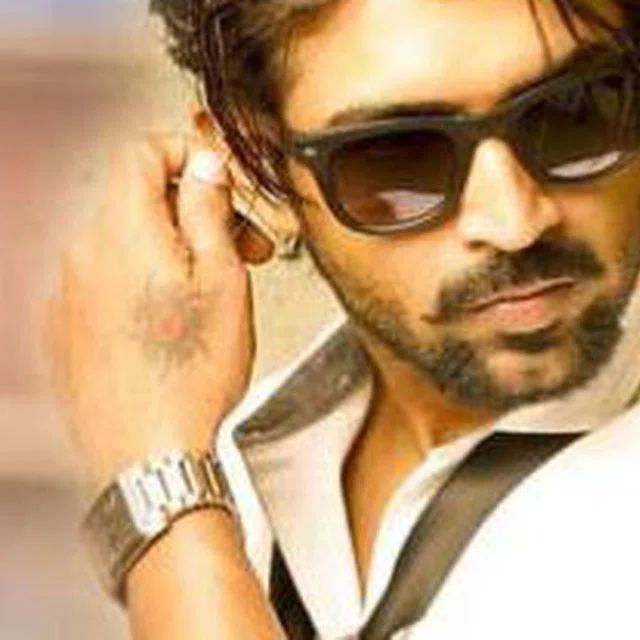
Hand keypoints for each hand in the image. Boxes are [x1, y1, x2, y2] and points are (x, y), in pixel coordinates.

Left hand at [48, 134, 255, 487]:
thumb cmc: (189, 375)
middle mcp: (83, 254)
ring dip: (171, 251)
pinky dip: (142, 285)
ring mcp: (68, 293)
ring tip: (213, 292)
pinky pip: (105, 283)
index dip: (186, 154)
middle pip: (137, 200)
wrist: (148, 451)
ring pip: (124, 244)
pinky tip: (175, 323)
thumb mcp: (223, 277)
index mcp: (122, 230)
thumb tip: (203, 163)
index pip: (141, 152)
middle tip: (244, 246)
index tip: (219, 179)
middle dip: (194, 212)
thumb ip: (208, 208)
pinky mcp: (66, 328)